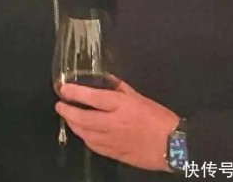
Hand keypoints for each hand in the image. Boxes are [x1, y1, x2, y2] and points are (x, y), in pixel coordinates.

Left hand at [55, 78, 178, 170]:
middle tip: (59, 105)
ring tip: (68, 118)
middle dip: (68, 112)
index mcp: (121, 105)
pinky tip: (83, 133)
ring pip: (86, 134)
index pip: (93, 98)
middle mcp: (114, 123)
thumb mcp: (139, 96)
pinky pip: (94, 146)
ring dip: (74, 125)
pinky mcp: (115, 153)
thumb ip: (120, 87)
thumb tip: (106, 79)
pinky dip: (85, 138)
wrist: (172, 145)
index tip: (64, 89)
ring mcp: (113, 140)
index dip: (75, 93)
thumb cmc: (158, 117)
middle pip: (84, 118)